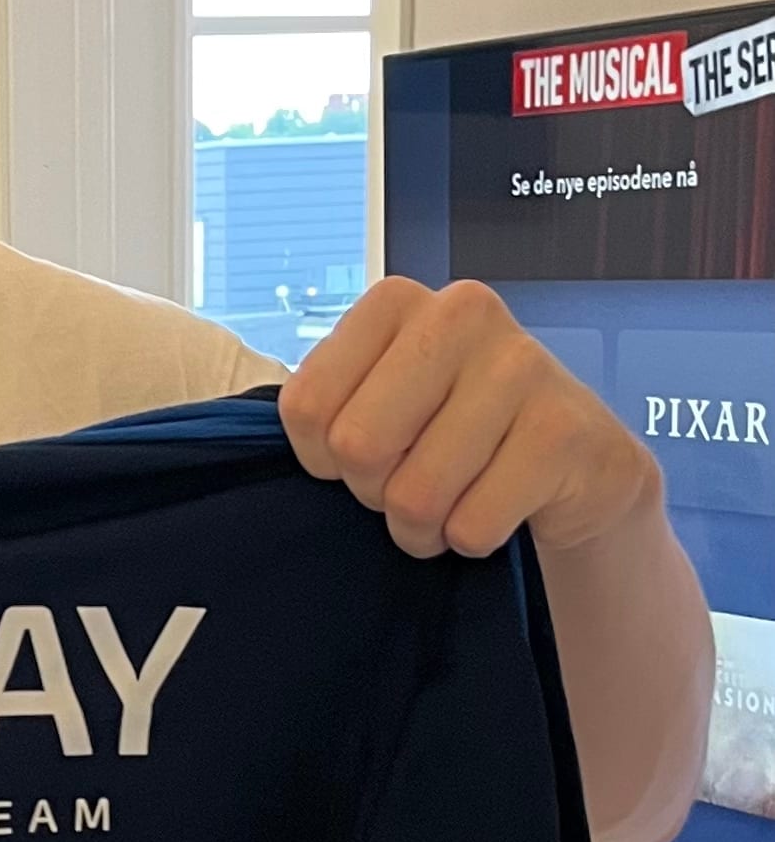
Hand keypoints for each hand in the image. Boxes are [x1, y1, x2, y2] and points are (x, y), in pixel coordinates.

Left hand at [278, 278, 661, 559]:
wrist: (574, 469)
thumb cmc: (453, 435)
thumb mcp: (377, 405)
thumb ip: (323, 411)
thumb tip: (265, 451)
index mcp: (396, 302)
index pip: (305, 408)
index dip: (323, 458)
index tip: (360, 454)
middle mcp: (461, 313)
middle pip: (357, 447)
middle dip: (374, 491)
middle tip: (410, 482)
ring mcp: (524, 365)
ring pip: (417, 493)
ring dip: (424, 524)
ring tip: (454, 500)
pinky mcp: (567, 431)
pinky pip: (473, 524)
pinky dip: (472, 539)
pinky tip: (498, 509)